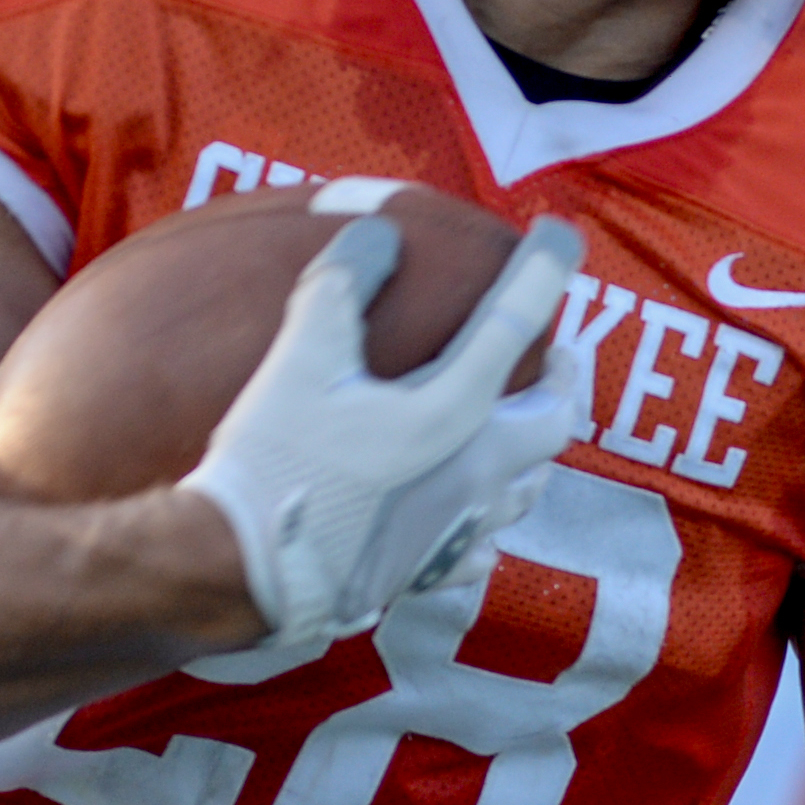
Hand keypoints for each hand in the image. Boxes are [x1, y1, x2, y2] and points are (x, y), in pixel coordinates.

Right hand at [186, 204, 581, 650]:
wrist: (242, 570)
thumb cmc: (278, 461)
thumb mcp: (300, 358)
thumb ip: (341, 287)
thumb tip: (376, 234)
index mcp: (452, 412)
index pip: (512, 324)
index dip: (541, 271)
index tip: (560, 234)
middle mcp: (473, 471)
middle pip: (552, 423)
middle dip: (562, 381)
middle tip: (557, 356)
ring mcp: (455, 528)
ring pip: (526, 489)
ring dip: (533, 453)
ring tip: (520, 432)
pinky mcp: (427, 570)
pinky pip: (481, 550)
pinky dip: (487, 526)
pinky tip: (472, 524)